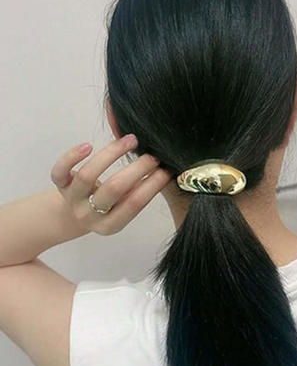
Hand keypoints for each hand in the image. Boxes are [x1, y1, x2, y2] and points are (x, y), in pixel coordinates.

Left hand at [50, 134, 172, 235]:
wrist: (75, 214)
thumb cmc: (111, 207)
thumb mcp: (125, 207)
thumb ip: (140, 192)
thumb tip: (168, 168)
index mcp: (110, 225)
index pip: (134, 205)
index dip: (152, 185)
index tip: (166, 170)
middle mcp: (90, 215)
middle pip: (113, 189)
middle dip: (137, 169)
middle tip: (153, 156)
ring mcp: (73, 200)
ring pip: (88, 175)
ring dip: (112, 154)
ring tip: (132, 140)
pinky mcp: (60, 185)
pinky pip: (59, 171)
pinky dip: (71, 157)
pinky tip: (88, 145)